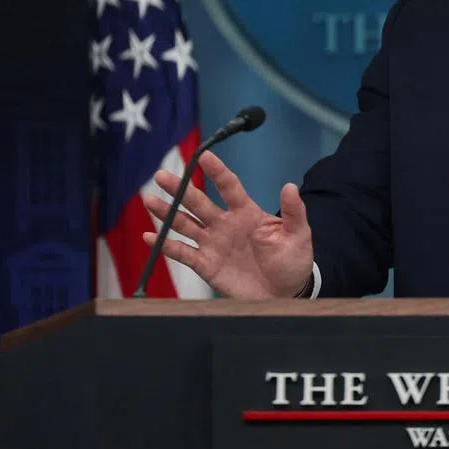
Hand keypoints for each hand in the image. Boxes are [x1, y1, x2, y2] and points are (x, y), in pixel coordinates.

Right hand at [142, 150, 313, 298]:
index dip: (216, 171)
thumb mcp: (298, 234)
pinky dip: (165, 246)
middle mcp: (225, 224)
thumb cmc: (292, 260)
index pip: (228, 187)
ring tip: (150, 200)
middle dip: (180, 189)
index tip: (203, 155)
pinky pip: (182, 253)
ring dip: (167, 213)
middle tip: (161, 176)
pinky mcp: (206, 265)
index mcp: (247, 212)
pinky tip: (150, 236)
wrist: (284, 293)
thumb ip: (293, 211)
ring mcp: (213, 243)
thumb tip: (290, 186)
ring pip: (185, 224)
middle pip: (198, 202)